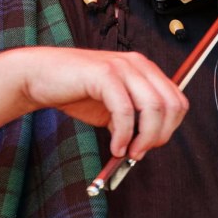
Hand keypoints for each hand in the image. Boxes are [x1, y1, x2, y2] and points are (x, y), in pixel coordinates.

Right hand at [21, 46, 188, 159]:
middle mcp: (138, 65)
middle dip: (160, 135)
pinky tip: (115, 146)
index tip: (149, 146)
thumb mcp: (112, 109)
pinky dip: (123, 135)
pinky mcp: (104, 75)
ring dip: (145, 138)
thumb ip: (132, 121)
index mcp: (145, 70)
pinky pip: (125, 111)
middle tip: (139, 152)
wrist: (40, 77)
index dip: (169, 129)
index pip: (177, 102)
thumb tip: (145, 145)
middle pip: (171, 105)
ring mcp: (122, 67)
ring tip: (126, 152)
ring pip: (154, 107)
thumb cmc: (76, 92)